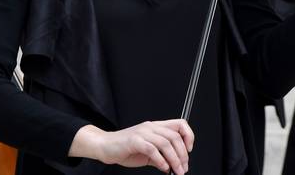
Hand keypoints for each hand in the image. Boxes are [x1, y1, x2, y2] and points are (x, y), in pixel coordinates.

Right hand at [70, 120, 193, 174]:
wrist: (105, 146)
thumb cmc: (125, 148)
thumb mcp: (147, 151)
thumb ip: (161, 155)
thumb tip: (174, 165)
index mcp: (156, 127)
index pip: (180, 124)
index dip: (188, 136)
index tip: (189, 151)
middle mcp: (151, 127)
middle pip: (175, 136)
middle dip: (182, 155)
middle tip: (183, 168)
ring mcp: (142, 132)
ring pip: (166, 143)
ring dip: (174, 160)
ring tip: (176, 171)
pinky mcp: (134, 141)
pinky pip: (152, 149)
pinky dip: (161, 160)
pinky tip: (163, 167)